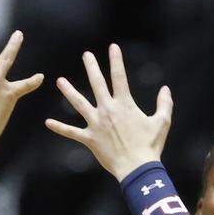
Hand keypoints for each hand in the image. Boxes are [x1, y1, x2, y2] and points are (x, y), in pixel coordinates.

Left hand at [46, 45, 172, 180]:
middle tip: (86, 55)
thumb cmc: (150, 146)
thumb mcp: (162, 122)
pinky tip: (48, 122)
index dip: (116, 60)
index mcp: (125, 104)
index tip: (112, 47)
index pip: (119, 77)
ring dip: (69, 91)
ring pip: (79, 103)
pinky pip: (71, 132)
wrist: (137, 167)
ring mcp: (96, 124)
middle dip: (91, 67)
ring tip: (59, 81)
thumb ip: (164, 104)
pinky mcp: (90, 139)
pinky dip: (60, 128)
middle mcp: (108, 110)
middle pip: (97, 84)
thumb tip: (165, 89)